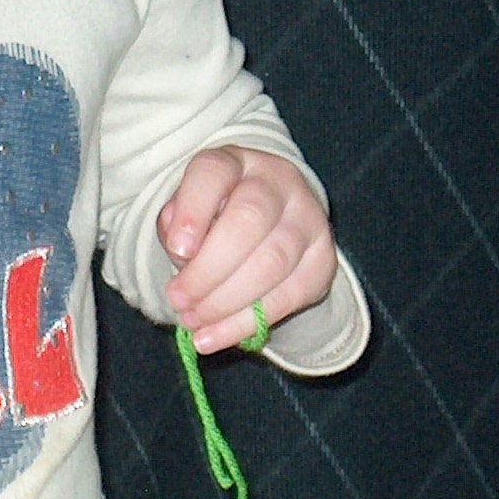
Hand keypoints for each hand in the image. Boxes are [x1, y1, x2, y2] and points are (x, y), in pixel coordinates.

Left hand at [157, 147, 335, 354]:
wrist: (270, 221)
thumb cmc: (215, 216)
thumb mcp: (187, 210)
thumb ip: (176, 224)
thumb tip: (183, 254)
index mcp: (235, 162)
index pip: (213, 173)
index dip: (193, 211)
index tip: (176, 250)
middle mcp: (278, 182)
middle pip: (248, 221)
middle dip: (208, 270)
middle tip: (178, 299)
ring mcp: (307, 219)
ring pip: (272, 262)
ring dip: (225, 301)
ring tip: (192, 320)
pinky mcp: (323, 260)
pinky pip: (289, 296)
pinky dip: (246, 323)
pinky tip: (214, 337)